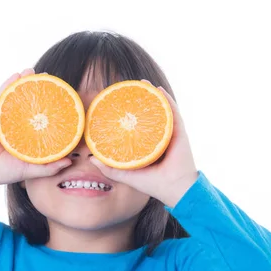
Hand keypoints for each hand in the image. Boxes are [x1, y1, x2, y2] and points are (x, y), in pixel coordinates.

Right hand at [0, 68, 72, 193]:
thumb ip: (49, 167)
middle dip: (39, 89)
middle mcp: (15, 123)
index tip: (63, 98)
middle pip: (28, 103)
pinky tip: (16, 75)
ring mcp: (3, 116)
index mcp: (25, 134)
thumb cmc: (4, 171)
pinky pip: (1, 96)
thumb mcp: (31, 170)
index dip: (50, 108)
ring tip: (33, 70)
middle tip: (51, 78)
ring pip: (15, 95)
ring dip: (24, 81)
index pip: (40, 118)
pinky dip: (8, 84)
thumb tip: (69, 162)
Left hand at [89, 81, 198, 206]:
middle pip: (148, 115)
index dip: (128, 116)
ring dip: (152, 95)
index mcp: (148, 147)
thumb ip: (109, 168)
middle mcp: (159, 138)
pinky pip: (172, 111)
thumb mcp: (126, 174)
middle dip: (139, 101)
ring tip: (142, 83)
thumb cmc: (152, 183)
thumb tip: (90, 158)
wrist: (174, 188)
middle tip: (128, 90)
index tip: (116, 105)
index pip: (137, 128)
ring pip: (160, 110)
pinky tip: (158, 89)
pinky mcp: (179, 132)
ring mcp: (170, 133)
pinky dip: (166, 99)